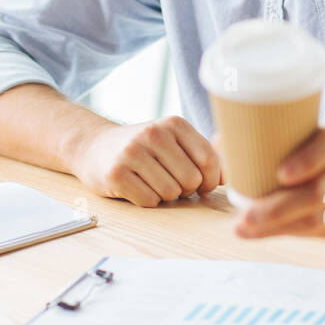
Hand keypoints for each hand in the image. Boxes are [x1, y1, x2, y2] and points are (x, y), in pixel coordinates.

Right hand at [68, 116, 224, 207]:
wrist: (93, 147)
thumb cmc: (142, 148)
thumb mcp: (172, 141)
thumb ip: (202, 156)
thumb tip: (230, 179)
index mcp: (173, 124)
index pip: (209, 159)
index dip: (210, 180)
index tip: (201, 185)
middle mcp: (153, 133)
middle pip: (192, 180)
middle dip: (184, 189)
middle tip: (167, 180)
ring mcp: (132, 152)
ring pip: (171, 193)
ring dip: (164, 196)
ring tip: (150, 182)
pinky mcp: (116, 173)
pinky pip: (149, 201)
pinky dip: (146, 201)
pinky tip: (135, 187)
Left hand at [234, 119, 324, 239]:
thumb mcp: (316, 131)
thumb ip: (273, 135)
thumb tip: (220, 142)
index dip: (308, 160)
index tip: (281, 174)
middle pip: (321, 192)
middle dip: (278, 209)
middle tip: (243, 218)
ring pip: (321, 219)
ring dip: (279, 227)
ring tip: (245, 229)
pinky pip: (324, 233)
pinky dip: (293, 233)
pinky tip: (266, 233)